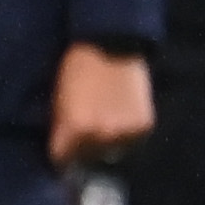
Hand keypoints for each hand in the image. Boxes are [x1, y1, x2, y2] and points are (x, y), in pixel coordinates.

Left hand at [51, 45, 152, 170]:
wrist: (111, 46)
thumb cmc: (77, 69)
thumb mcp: (60, 100)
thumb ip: (61, 128)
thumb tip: (66, 151)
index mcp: (76, 128)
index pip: (62, 158)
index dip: (61, 150)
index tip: (63, 145)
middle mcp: (102, 134)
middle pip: (88, 158)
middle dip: (84, 147)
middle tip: (85, 129)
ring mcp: (125, 131)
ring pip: (111, 152)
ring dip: (107, 141)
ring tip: (104, 120)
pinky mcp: (144, 126)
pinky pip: (131, 140)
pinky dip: (126, 131)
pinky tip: (121, 114)